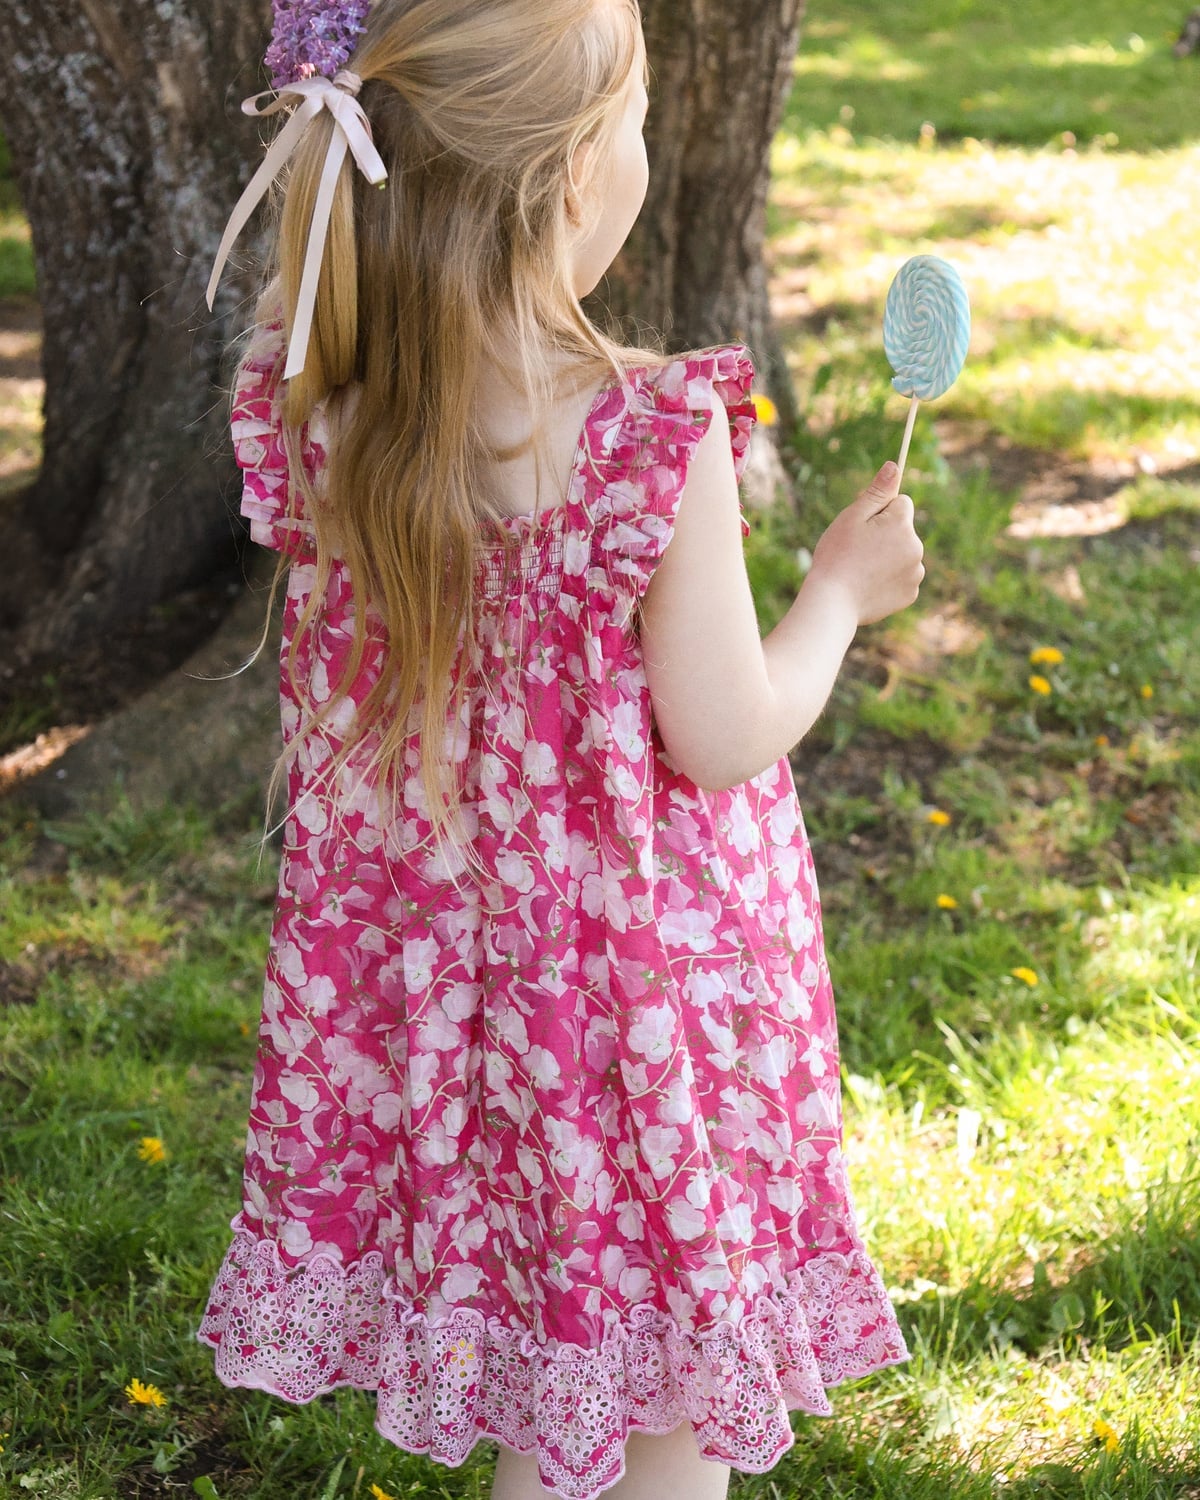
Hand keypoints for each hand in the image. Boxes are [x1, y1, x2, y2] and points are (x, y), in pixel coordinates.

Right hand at [808, 461, 925, 626]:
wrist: (832, 603)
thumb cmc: (836, 556)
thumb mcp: (852, 517)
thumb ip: (877, 492)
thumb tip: (896, 466)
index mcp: (902, 524)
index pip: (902, 503)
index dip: (880, 512)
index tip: (863, 526)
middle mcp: (916, 547)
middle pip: (903, 530)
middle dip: (885, 535)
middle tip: (857, 551)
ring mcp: (916, 573)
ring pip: (903, 554)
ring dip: (888, 558)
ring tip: (861, 570)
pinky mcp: (910, 594)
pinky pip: (902, 578)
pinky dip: (888, 580)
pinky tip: (868, 586)